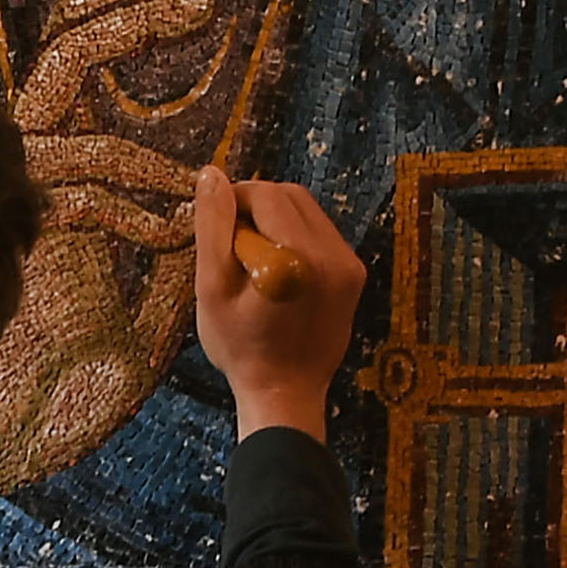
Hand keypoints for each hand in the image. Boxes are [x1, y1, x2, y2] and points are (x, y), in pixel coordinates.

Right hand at [192, 166, 364, 440]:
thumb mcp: (211, 288)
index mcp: (296, 257)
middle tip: (232, 238)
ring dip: (277, 219)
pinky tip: (279, 268)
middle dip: (257, 204)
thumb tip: (212, 174)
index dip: (234, 199)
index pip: (265, 194)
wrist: (286, 393)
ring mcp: (349, 264)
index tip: (215, 223)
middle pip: (291, 195)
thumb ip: (213, 227)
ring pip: (309, 211)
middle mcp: (332, 254)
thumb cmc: (240, 347)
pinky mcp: (355, 275)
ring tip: (254, 255)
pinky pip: (323, 234)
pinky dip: (297, 237)